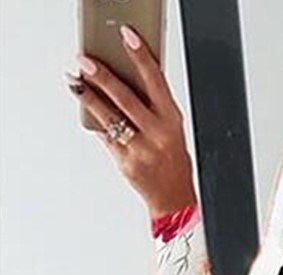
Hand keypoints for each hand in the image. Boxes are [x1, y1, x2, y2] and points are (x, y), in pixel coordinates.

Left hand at [65, 24, 197, 218]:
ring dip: (89, 97)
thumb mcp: (172, 130)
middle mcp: (158, 134)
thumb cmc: (173, 160)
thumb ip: (153, 108)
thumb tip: (125, 79)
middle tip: (85, 61)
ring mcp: (141, 150)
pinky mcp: (126, 162)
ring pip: (110, 117)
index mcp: (173, 121)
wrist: (174, 198)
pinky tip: (88, 111)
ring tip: (76, 82)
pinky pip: (107, 137)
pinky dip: (96, 123)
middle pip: (126, 98)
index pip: (156, 81)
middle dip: (103, 77)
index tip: (127, 37)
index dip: (141, 57)